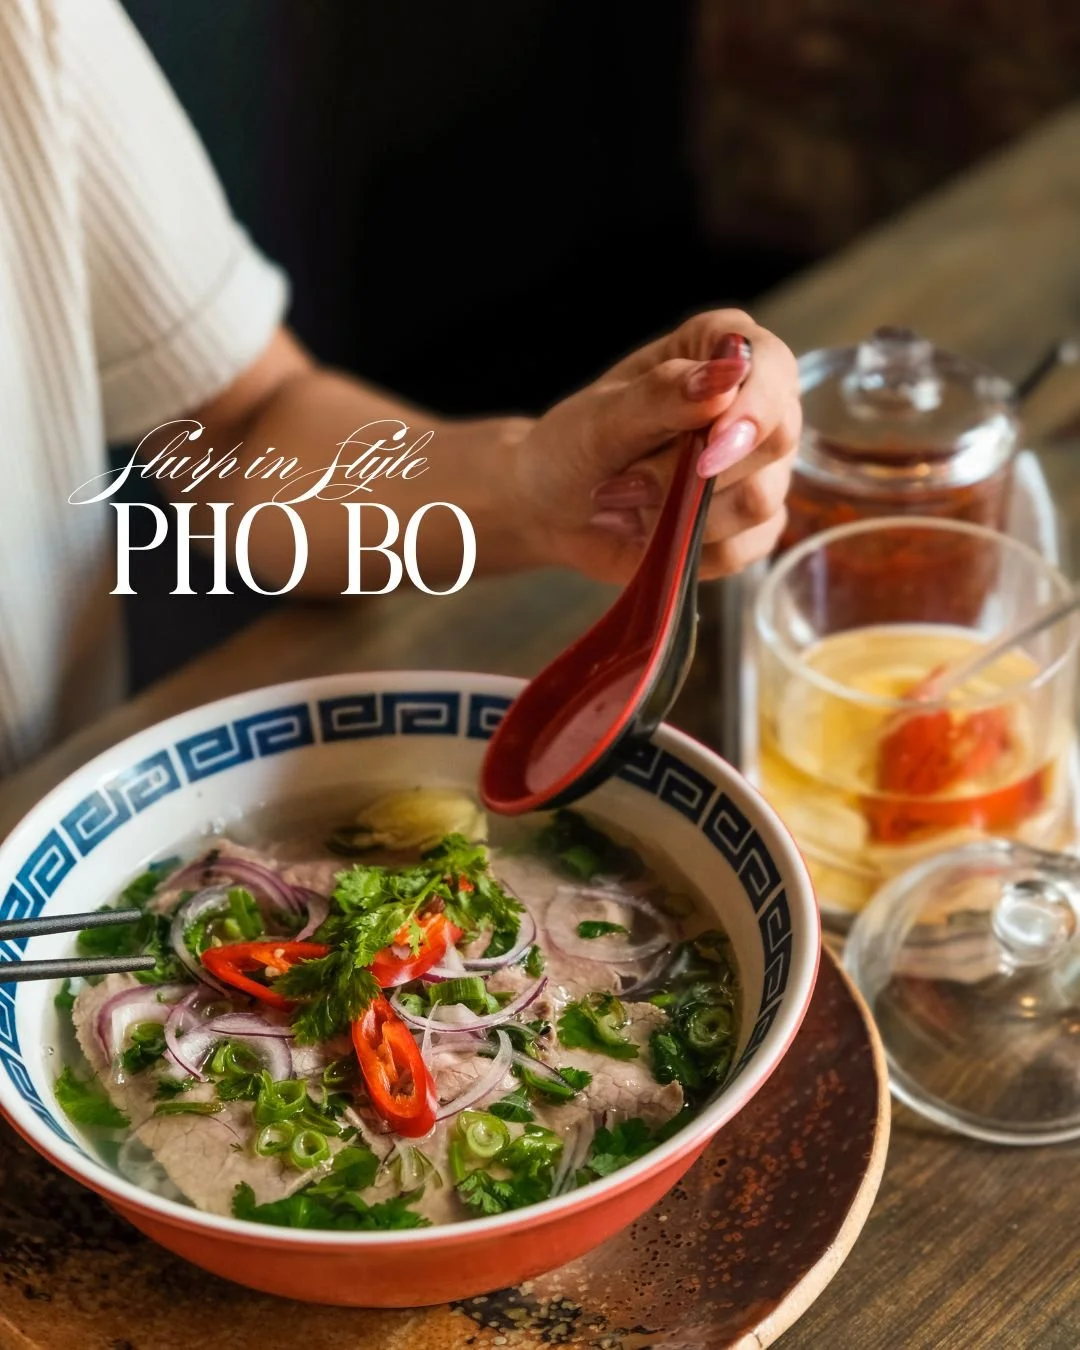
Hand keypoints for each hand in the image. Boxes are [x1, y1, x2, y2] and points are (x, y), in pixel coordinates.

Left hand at [508, 310, 799, 583]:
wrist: (554, 506)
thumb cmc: (575, 445)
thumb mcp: (603, 417)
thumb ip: (662, 395)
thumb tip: (725, 379)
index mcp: (721, 348)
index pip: (772, 366)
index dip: (754, 407)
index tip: (711, 446)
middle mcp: (753, 403)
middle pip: (776, 439)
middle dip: (694, 473)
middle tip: (629, 479)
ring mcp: (759, 467)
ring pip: (759, 502)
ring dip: (680, 513)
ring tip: (629, 501)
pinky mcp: (750, 525)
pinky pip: (743, 548)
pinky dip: (687, 546)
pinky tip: (650, 531)